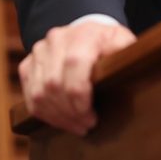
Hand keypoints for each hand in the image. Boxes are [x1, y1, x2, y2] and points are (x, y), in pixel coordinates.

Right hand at [19, 20, 136, 134]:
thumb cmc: (108, 44)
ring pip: (39, 93)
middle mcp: (57, 39)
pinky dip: (44, 114)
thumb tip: (132, 68)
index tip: (92, 116)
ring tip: (77, 126)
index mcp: (83, 33)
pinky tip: (61, 121)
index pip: (74, 63)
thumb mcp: (123, 42)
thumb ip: (127, 54)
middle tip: (87, 126)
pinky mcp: (28, 64)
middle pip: (54, 83)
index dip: (79, 95)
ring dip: (58, 117)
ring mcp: (39, 51)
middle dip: (70, 112)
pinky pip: (30, 96)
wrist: (85, 33)